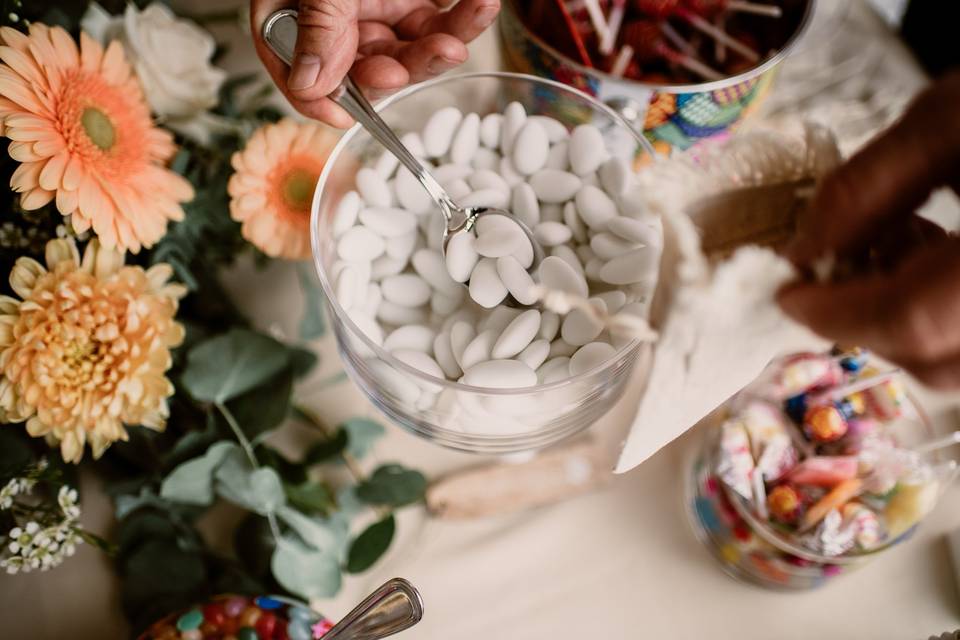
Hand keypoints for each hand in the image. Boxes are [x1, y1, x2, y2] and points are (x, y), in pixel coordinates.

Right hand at [250, 0, 499, 127]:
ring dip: (437, 49)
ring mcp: (379, 14)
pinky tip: (481, 4)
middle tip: (413, 64)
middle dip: (395, 72)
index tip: (345, 115)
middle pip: (366, 71)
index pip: (302, 76)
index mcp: (296, 19)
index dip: (321, 100)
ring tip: (456, 38)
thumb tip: (311, 86)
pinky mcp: (415, 3)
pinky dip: (464, 16)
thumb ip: (318, 25)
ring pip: (410, 53)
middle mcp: (340, 25)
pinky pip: (443, 21)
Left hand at [778, 72, 959, 388]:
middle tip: (848, 257)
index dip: (836, 313)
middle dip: (869, 318)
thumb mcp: (955, 118)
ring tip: (913, 240)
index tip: (789, 293)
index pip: (913, 319)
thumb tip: (803, 253)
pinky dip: (948, 322)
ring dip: (910, 324)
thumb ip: (869, 188)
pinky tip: (948, 258)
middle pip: (939, 361)